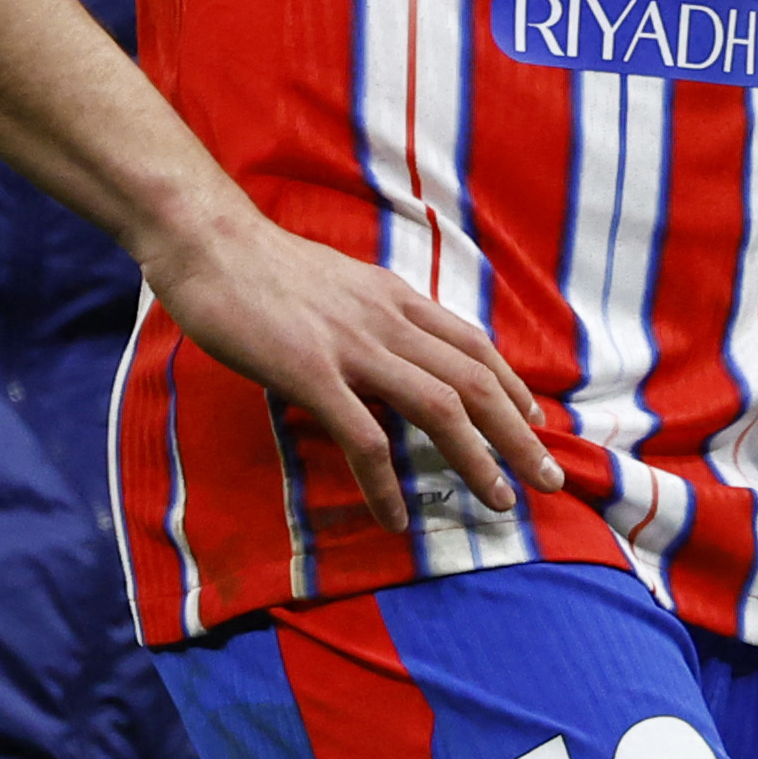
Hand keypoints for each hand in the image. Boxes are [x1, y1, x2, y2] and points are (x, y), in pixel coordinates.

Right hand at [137, 201, 551, 523]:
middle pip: (475, 381)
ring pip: (440, 406)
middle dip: (518, 434)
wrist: (208, 241)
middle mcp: (388, 320)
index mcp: (394, 298)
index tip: (535, 421)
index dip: (511, 386)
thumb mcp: (337, 283)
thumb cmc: (260, 265)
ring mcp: (353, 346)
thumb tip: (389, 350)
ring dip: (478, 459)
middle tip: (549, 478)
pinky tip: (397, 517)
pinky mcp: (312, 372)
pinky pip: (364, 437)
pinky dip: (386, 483)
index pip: (473, 345)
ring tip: (500, 502)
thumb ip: (370, 315)